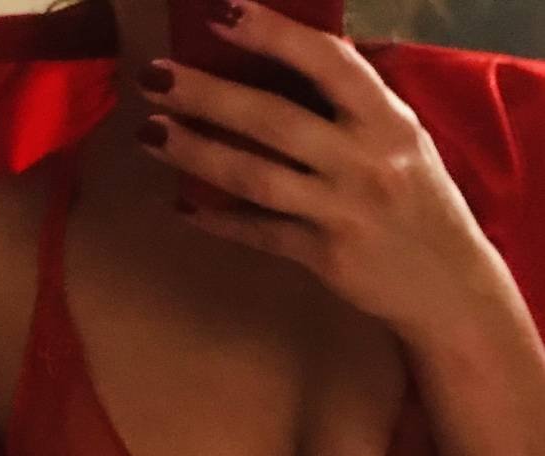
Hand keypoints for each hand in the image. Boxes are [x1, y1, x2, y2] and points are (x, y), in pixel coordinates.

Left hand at [135, 0, 501, 337]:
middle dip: (207, 95)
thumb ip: (353, 105)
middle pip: (273, 119)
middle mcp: (365, 160)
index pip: (326, 62)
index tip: (221, 14)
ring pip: (256, 176)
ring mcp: (343, 210)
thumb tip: (286, 60)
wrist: (449, 285)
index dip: (272, 34)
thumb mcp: (402, 139)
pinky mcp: (326, 257)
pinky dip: (219, 220)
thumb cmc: (419, 202)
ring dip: (197, 153)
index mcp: (387, 119)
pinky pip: (261, 232)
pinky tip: (181, 206)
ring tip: (150, 134)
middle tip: (154, 77)